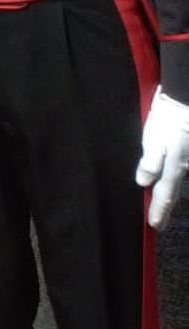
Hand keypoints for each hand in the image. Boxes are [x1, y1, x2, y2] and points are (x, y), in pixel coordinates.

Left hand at [137, 90, 188, 227]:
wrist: (183, 103)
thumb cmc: (168, 121)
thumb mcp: (156, 140)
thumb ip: (150, 161)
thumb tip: (143, 182)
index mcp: (174, 167)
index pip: (164, 194)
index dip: (159, 210)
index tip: (155, 225)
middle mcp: (182, 168)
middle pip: (171, 192)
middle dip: (165, 209)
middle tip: (159, 224)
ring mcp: (186, 161)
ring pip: (175, 182)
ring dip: (168, 196)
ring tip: (162, 208)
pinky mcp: (184, 153)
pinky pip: (177, 172)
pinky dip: (172, 181)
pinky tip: (166, 182)